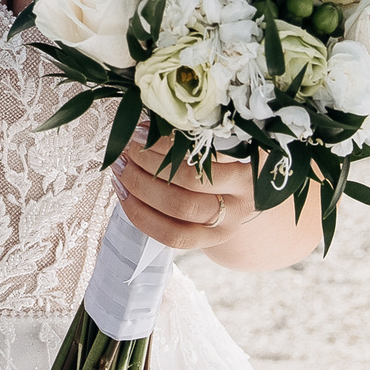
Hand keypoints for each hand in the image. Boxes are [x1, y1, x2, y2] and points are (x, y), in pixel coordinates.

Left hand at [114, 129, 259, 251]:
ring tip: (121, 168)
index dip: (168, 143)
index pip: (205, 152)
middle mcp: (242, 197)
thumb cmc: (223, 168)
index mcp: (248, 166)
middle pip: (191, 182)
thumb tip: (148, 127)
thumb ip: (194, 138)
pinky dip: (140, 213)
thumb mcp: (220, 149)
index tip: (142, 131)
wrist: (238, 207)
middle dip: (151, 163)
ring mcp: (227, 224)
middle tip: (129, 149)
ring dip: (141, 186)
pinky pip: (169, 235)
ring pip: (179, 209)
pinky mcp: (207, 242)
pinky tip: (124, 193)